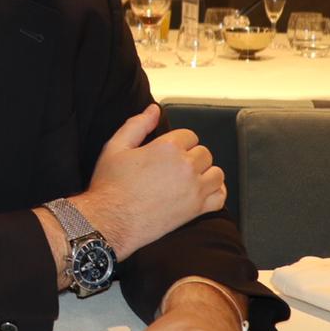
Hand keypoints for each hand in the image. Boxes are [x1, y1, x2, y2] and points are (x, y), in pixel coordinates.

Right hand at [75, 104, 225, 256]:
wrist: (110, 220)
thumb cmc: (110, 186)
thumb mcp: (115, 147)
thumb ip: (137, 125)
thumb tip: (153, 110)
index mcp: (168, 147)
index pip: (189, 135)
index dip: (178, 142)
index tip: (168, 152)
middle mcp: (185, 166)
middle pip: (204, 153)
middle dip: (191, 157)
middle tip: (173, 167)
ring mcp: (194, 189)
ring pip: (216, 173)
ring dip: (205, 173)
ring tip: (188, 178)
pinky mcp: (195, 210)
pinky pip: (220, 197)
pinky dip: (216, 192)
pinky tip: (205, 191)